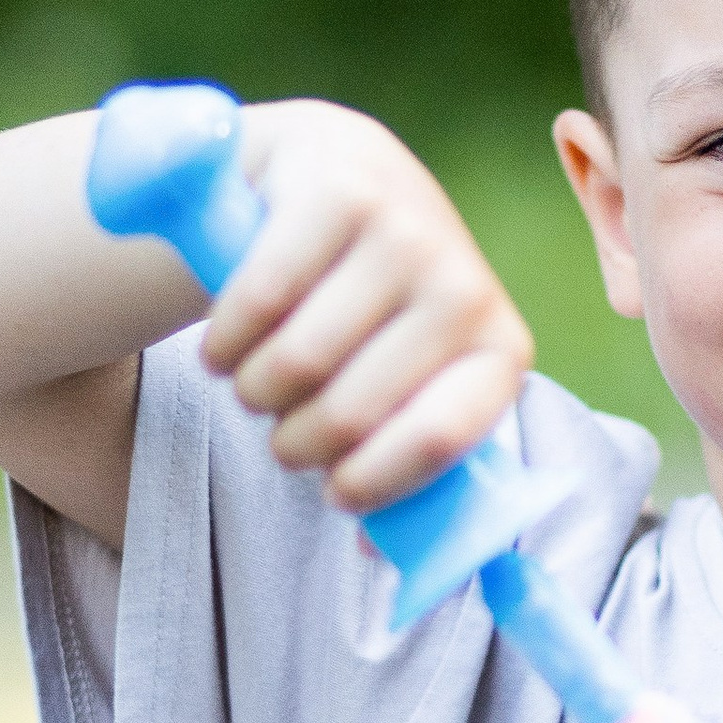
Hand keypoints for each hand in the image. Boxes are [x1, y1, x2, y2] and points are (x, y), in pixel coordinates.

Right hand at [200, 101, 534, 509]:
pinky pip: (256, 301)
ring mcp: (404, 229)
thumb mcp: (402, 369)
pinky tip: (225, 340)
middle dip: (295, 441)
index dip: (375, 482)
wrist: (325, 172)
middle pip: (350, 414)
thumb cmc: (367, 304)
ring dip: (252, 391)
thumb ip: (402, 451)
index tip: (333, 495)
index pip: (442, 440)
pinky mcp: (336, 188)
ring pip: (294, 364)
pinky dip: (224, 339)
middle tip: (280, 424)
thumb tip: (380, 550)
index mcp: (498, 347)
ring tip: (253, 377)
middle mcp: (462, 284)